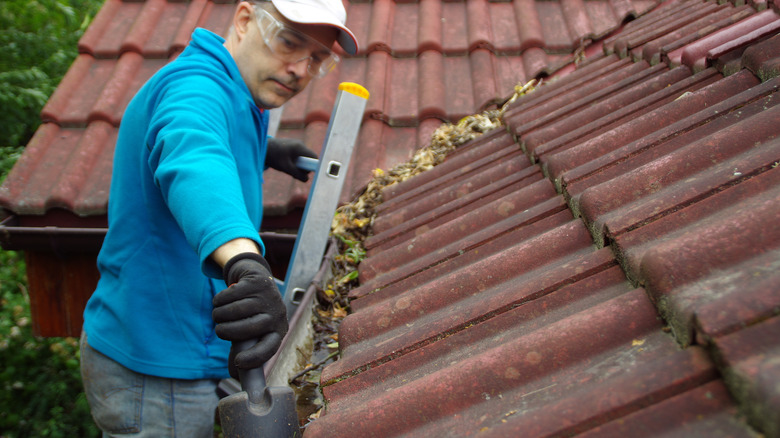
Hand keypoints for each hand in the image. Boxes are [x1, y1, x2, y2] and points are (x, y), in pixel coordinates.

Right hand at [212, 253, 287, 378]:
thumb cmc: (251, 313)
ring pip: (234, 311)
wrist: (256, 280)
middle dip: (225, 331)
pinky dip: (218, 300)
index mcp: (277, 332)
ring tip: (218, 315)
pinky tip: (221, 301)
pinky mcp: (257, 282)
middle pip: (247, 329)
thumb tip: (235, 377)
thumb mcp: (251, 332)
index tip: (238, 361)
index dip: (255, 357)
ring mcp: (268, 297)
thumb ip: (242, 350)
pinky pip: (229, 295)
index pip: (269, 348)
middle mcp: (277, 315)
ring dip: (218, 315)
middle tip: (219, 330)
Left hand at [266, 137, 316, 181]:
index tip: (305, 172)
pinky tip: (285, 162)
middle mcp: (299, 144)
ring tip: (288, 167)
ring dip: (298, 164)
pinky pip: (298, 155)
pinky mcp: (291, 145)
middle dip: (303, 167)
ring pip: (303, 157)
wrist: (262, 148)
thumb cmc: (273, 157)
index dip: (312, 166)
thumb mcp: (286, 168)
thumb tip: (307, 179)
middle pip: (308, 158)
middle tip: (294, 171)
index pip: (314, 157)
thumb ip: (297, 174)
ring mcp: (295, 144)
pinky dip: (294, 161)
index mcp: (299, 148)